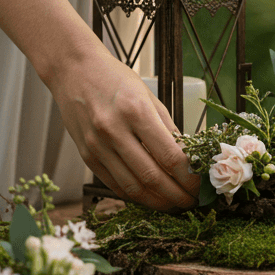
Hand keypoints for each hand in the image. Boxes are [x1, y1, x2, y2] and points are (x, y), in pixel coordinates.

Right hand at [44, 45, 198, 211]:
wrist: (74, 70)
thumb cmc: (115, 79)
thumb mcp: (149, 96)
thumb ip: (168, 128)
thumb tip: (188, 160)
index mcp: (136, 112)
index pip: (169, 156)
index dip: (189, 178)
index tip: (200, 186)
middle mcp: (114, 131)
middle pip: (152, 177)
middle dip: (177, 195)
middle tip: (192, 202)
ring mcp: (97, 146)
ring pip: (132, 188)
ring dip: (157, 202)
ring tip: (174, 205)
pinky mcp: (87, 156)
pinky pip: (115, 185)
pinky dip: (135, 196)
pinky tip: (151, 198)